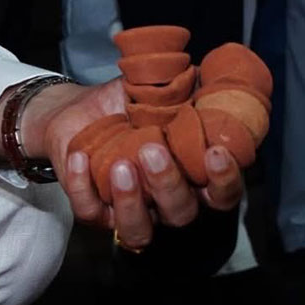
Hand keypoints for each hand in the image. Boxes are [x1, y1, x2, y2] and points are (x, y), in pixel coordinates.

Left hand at [13, 80, 243, 240]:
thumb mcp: (161, 89)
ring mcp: (129, 209)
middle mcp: (165, 200)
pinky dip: (83, 186)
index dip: (225, 180)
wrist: (79, 109)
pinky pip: (90, 210)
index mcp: (191, 176)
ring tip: (120, 165)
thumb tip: (212, 74)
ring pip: (138, 230)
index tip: (215, 152)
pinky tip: (80, 157)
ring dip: (131, 201)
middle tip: (152, 149)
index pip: (222, 193)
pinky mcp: (93, 208)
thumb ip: (189, 86)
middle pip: (181, 212)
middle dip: (168, 183)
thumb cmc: (128, 104)